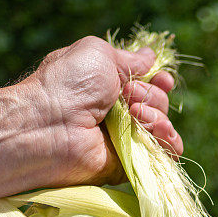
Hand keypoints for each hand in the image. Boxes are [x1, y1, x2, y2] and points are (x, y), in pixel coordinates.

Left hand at [23, 36, 182, 186]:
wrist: (48, 126)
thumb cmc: (67, 85)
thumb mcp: (97, 54)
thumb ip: (129, 59)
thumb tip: (150, 56)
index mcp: (110, 86)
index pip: (149, 84)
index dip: (159, 80)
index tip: (161, 79)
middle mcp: (120, 112)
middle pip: (160, 103)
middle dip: (152, 95)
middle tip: (127, 96)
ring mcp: (127, 139)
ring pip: (165, 126)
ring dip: (158, 115)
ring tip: (135, 114)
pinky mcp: (132, 162)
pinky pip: (166, 153)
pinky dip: (170, 140)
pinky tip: (156, 131)